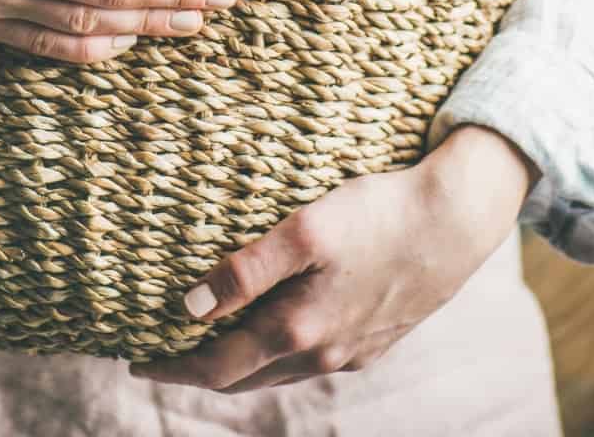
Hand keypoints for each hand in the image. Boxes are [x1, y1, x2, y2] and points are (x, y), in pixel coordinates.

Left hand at [131, 125, 535, 392]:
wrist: (456, 221)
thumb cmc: (377, 215)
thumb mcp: (305, 231)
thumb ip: (246, 271)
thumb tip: (190, 307)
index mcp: (298, 331)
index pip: (217, 366)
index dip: (173, 366)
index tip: (137, 359)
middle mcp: (323, 353)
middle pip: (245, 377)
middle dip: (200, 369)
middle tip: (164, 353)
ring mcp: (352, 352)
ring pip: (280, 370)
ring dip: (240, 362)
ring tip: (210, 340)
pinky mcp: (376, 338)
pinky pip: (313, 358)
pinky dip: (278, 352)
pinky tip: (277, 327)